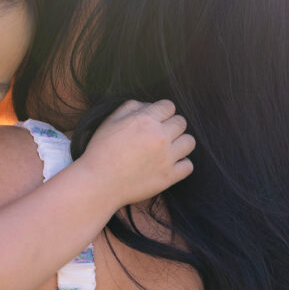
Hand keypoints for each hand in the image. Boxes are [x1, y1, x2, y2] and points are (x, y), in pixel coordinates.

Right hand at [80, 99, 194, 206]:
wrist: (98, 183)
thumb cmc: (100, 151)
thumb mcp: (110, 121)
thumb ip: (130, 107)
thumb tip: (148, 105)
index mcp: (145, 120)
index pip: (169, 106)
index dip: (162, 112)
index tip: (155, 120)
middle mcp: (160, 137)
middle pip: (182, 122)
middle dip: (171, 126)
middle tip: (159, 135)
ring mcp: (166, 158)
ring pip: (190, 142)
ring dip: (180, 143)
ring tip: (167, 149)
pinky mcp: (169, 177)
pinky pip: (189, 165)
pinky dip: (181, 164)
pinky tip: (169, 165)